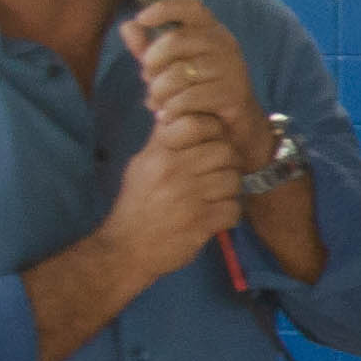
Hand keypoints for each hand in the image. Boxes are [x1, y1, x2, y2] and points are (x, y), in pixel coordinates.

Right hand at [100, 106, 243, 283]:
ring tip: (216, 196)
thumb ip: (162, 141)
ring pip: (233, 179)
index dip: (213, 131)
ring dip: (230, 190)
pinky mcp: (201, 223)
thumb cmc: (137, 204)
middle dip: (227, 162)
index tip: (211, 143)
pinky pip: (234, 209)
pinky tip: (215, 216)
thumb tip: (175, 111)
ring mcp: (188, 198)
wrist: (125, 248)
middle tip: (219, 174)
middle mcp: (173, 172)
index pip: (198, 123)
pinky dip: (229, 214)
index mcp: (159, 154)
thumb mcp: (142, 165)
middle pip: (225, 150)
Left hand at [120, 0, 275, 155]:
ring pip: (178, 73)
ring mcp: (232, 69)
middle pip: (176, 40)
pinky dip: (171, 109)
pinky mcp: (233, 94)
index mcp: (211, 31)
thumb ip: (148, 48)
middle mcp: (225, 44)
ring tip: (157, 102)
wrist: (233, 127)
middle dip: (152, 62)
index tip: (141, 19)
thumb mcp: (170, 67)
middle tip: (147, 79)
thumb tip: (127, 26)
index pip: (191, 6)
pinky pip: (189, 98)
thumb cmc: (198, 90)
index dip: (164, 8)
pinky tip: (167, 115)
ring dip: (159, 91)